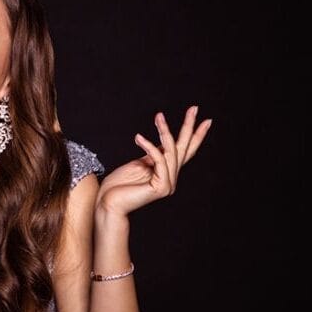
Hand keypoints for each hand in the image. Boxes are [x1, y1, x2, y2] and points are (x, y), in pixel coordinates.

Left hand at [96, 105, 210, 216]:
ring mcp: (168, 184)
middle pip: (184, 149)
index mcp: (166, 172)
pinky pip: (159, 160)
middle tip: (194, 108)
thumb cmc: (118, 186)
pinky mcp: (161, 187)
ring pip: (171, 151)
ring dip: (164, 131)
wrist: (107, 204)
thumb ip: (153, 156)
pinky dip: (149, 146)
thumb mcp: (139, 164)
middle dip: (189, 127)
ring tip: (158, 116)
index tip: (204, 119)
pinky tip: (138, 138)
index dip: (194, 136)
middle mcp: (170, 178)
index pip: (184, 151)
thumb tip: (163, 143)